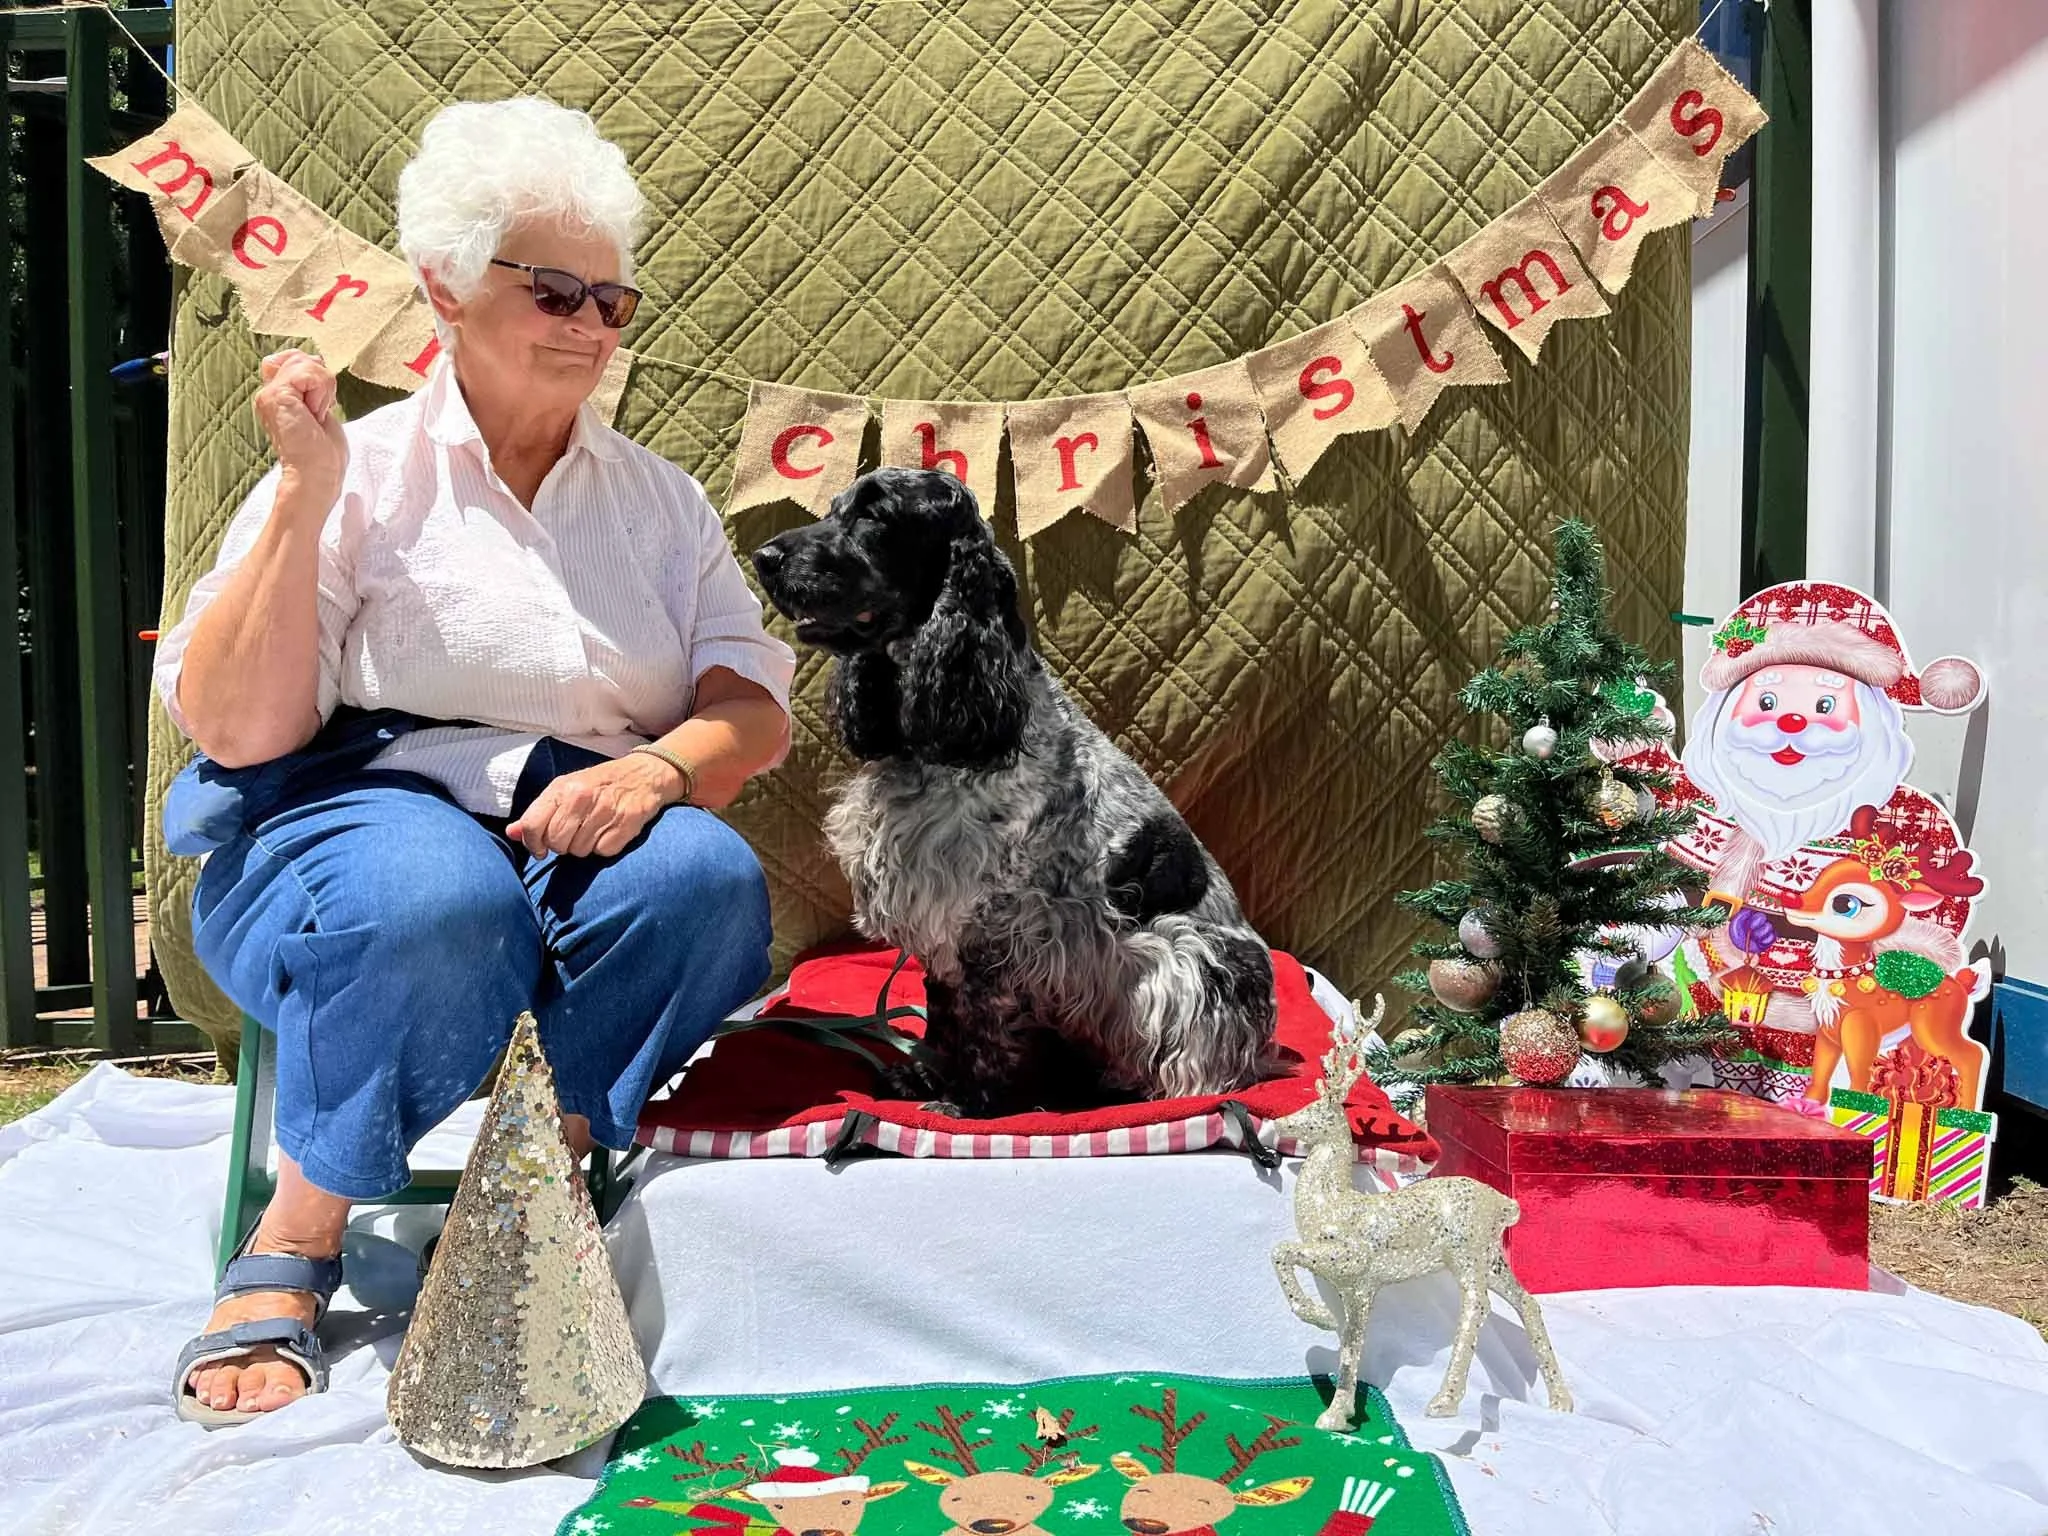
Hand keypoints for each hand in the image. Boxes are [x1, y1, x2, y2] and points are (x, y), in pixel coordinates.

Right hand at [254, 349, 347, 495]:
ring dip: (323, 391)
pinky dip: (321, 394)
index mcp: (278, 395)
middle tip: (318, 413)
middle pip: (303, 357)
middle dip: (322, 383)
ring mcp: (269, 394)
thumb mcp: (321, 408)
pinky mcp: (277, 396)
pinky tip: (314, 416)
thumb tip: (315, 358)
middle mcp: (268, 392)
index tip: (319, 407)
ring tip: (315, 417)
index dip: (316, 376)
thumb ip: (313, 383)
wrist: (316, 476)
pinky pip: (309, 373)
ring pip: (307, 363)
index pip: (296, 358)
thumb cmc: (323, 452)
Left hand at [505, 754, 682, 857]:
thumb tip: (512, 833)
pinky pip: (603, 851)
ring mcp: (606, 811)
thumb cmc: (598, 784)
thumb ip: (537, 812)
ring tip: (592, 830)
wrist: (644, 775)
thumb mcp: (565, 789)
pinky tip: (608, 832)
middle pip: (557, 843)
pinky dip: (604, 847)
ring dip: (584, 847)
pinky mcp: (626, 824)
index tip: (540, 848)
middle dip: (562, 845)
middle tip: (572, 835)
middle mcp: (582, 797)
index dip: (533, 843)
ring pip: (580, 851)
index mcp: (562, 787)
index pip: (533, 825)